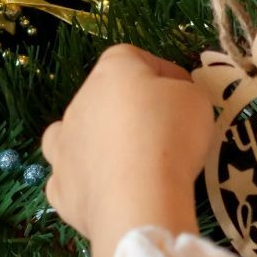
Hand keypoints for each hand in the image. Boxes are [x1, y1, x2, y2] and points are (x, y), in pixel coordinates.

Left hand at [41, 45, 213, 256]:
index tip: (184, 92)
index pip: (134, 58)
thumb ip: (183, 92)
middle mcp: (79, 103)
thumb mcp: (196, 99)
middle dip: (129, 109)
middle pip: (104, 97)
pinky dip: (85, 182)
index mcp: (112, 71)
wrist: (139, 199)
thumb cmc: (171, 135)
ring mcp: (63, 146)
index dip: (163, 72)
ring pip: (72, 135)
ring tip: (121, 159)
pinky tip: (105, 191)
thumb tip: (171, 101)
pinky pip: (70, 178)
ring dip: (93, 141)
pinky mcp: (60, 188)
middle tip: (161, 131)